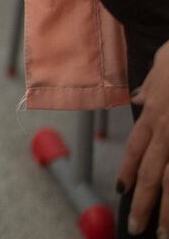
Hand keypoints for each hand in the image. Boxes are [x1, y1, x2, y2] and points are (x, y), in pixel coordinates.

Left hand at [117, 43, 168, 236]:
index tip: (122, 191)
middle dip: (146, 203)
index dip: (129, 171)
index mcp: (157, 113)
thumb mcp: (163, 64)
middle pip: (155, 174)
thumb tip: (138, 97)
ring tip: (165, 234)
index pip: (137, 149)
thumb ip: (151, 87)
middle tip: (137, 228)